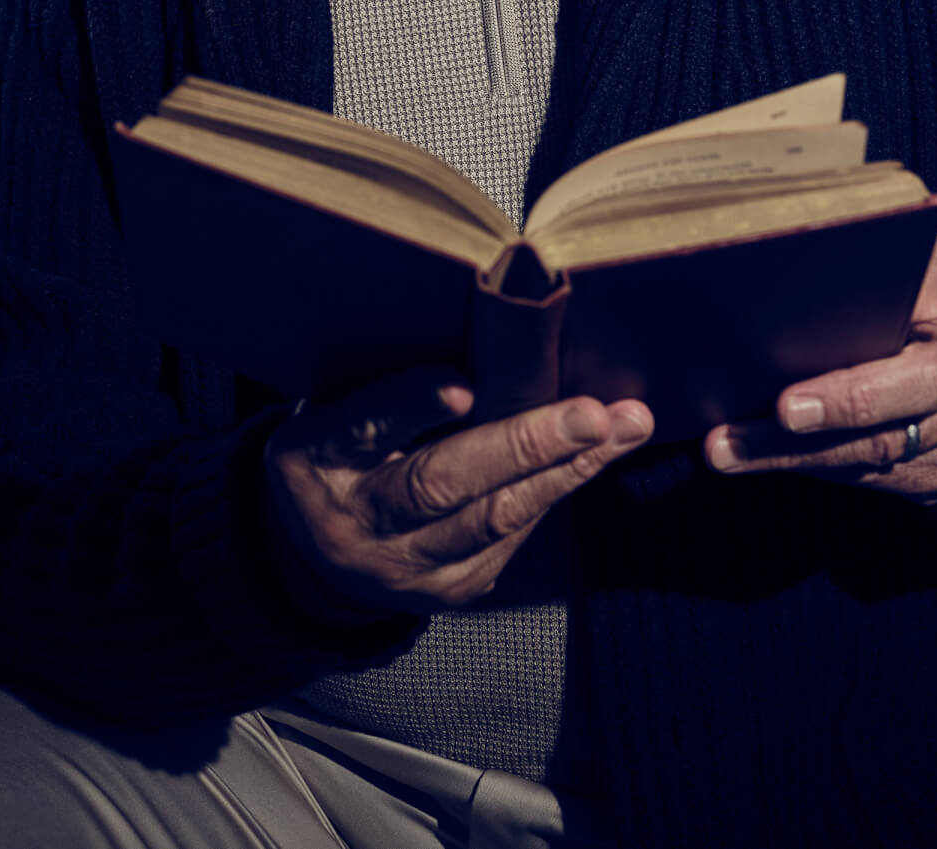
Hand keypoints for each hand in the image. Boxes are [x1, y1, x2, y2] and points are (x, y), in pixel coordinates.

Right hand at [266, 367, 652, 616]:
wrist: (311, 558)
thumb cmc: (333, 455)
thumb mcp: (328, 411)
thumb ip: (385, 387)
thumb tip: (477, 346)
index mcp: (313, 459)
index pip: (362, 428)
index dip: (412, 404)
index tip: (461, 385)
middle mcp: (358, 522)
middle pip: (442, 484)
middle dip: (525, 445)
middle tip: (590, 414)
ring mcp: (405, 567)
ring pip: (495, 517)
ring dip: (568, 468)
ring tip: (624, 426)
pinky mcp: (450, 590)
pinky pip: (512, 536)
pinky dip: (554, 488)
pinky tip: (595, 455)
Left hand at [705, 231, 936, 498]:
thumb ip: (891, 271)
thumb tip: (800, 274)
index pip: (923, 377)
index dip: (852, 397)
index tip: (786, 405)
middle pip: (886, 437)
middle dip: (801, 443)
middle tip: (728, 442)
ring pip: (871, 466)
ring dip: (792, 461)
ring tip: (724, 452)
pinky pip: (876, 481)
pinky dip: (819, 468)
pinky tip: (765, 458)